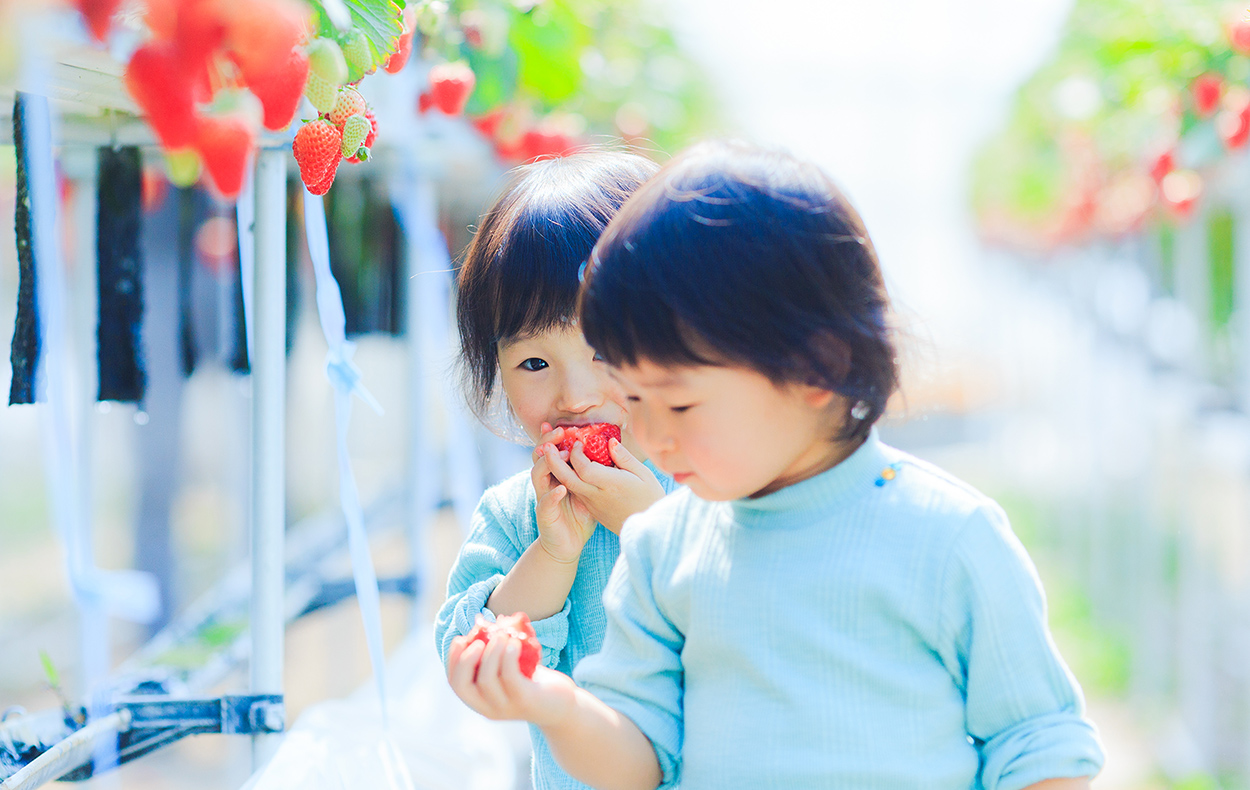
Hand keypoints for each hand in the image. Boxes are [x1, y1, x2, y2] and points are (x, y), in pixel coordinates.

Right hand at [447, 631, 578, 727]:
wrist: (561, 705)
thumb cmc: (532, 682)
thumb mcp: (510, 669)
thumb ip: (495, 655)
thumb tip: (484, 622)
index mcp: (480, 701)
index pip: (455, 683)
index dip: (452, 660)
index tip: (460, 639)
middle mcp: (488, 708)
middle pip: (463, 685)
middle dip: (464, 659)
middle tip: (478, 640)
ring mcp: (506, 707)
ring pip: (486, 679)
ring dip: (491, 652)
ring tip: (503, 634)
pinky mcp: (525, 701)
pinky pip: (510, 677)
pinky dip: (508, 656)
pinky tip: (515, 643)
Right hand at [531, 426, 596, 563]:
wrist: (568, 546)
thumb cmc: (580, 517)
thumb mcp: (589, 491)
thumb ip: (593, 473)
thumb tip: (608, 451)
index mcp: (557, 477)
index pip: (552, 452)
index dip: (553, 438)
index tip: (562, 425)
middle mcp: (547, 485)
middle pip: (540, 458)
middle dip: (547, 443)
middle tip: (559, 432)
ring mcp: (544, 499)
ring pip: (538, 476)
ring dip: (548, 464)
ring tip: (563, 455)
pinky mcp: (545, 516)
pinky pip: (546, 503)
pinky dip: (552, 495)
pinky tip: (562, 488)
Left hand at [543, 425, 665, 532]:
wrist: (647, 529)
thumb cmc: (650, 499)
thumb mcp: (644, 475)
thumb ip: (625, 457)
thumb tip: (610, 442)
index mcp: (610, 485)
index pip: (583, 467)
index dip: (576, 452)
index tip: (579, 440)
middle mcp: (597, 495)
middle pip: (567, 477)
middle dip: (553, 460)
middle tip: (546, 444)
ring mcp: (592, 504)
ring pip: (568, 485)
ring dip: (556, 468)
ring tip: (551, 452)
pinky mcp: (592, 508)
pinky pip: (575, 490)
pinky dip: (567, 477)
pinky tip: (567, 466)